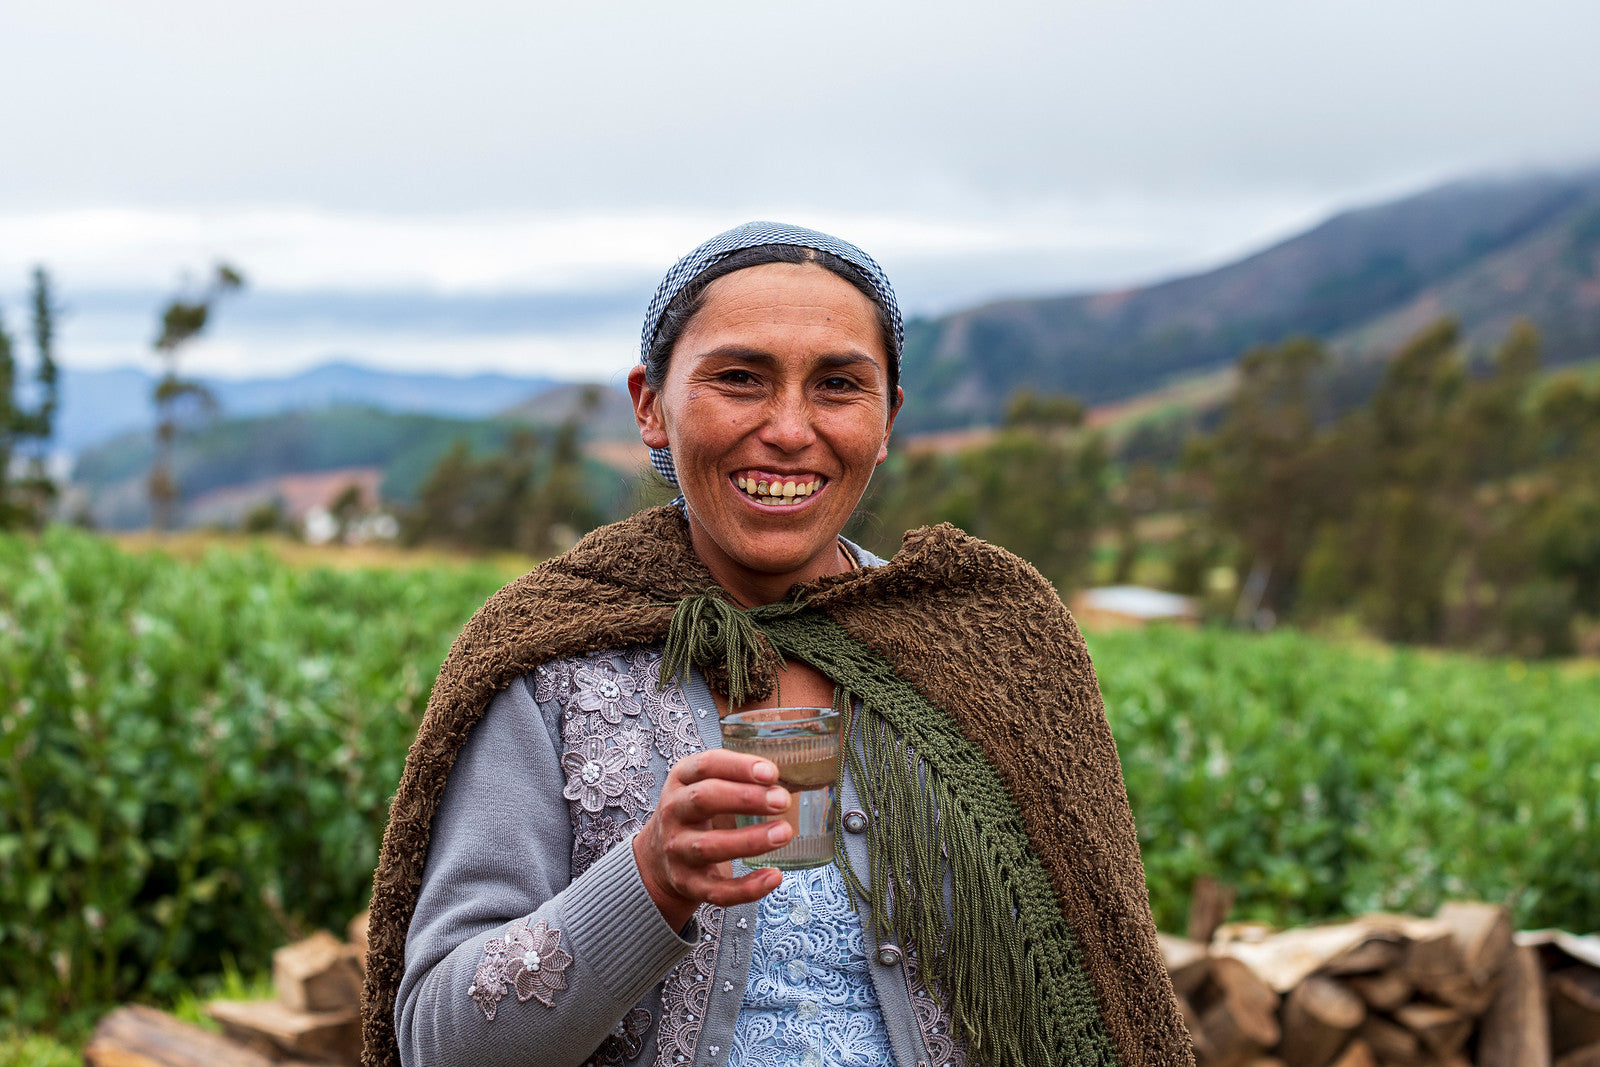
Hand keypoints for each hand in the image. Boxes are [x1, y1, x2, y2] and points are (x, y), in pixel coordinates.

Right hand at [633, 749, 793, 930]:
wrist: (657, 857)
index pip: (706, 766)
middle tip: (782, 801)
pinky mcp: (688, 883)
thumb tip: (793, 778)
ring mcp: (678, 850)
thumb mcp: (706, 784)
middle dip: (746, 798)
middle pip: (704, 799)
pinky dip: (747, 887)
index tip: (772, 773)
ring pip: (710, 846)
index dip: (739, 767)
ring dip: (750, 841)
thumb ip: (740, 778)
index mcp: (681, 780)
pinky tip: (775, 876)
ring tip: (784, 833)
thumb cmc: (696, 813)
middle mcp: (674, 812)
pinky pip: (718, 890)